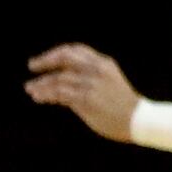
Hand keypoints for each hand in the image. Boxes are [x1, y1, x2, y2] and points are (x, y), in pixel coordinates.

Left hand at [24, 43, 142, 140]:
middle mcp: (97, 70)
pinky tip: (39, 97)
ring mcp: (92, 84)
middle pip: (64, 57)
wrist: (140, 121)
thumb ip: (89, 77)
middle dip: (45, 61)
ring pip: (58, 78)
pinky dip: (46, 94)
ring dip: (41, 83)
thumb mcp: (109, 83)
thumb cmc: (123, 106)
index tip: (45, 60)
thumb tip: (60, 81)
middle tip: (32, 66)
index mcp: (104, 63)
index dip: (57, 53)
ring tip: (31, 89)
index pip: (75, 50)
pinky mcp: (87, 99)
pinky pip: (59, 93)